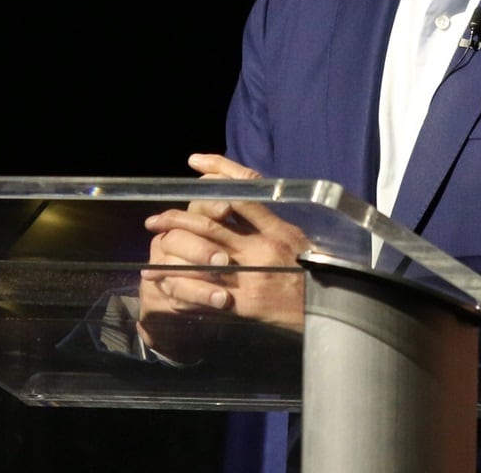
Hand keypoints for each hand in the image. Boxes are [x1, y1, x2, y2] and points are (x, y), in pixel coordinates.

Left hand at [136, 154, 312, 353]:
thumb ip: (272, 222)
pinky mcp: (243, 304)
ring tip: (154, 250)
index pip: (244, 193)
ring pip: (203, 254)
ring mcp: (251, 277)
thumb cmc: (315, 275)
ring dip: (173, 250)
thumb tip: (243, 196)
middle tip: (154, 219)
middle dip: (178, 218)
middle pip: (212, 224)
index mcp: (278, 230)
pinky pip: (204, 292)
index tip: (195, 166)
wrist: (326, 314)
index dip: (218, 176)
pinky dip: (182, 286)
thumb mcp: (300, 241)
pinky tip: (166, 284)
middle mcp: (262, 249)